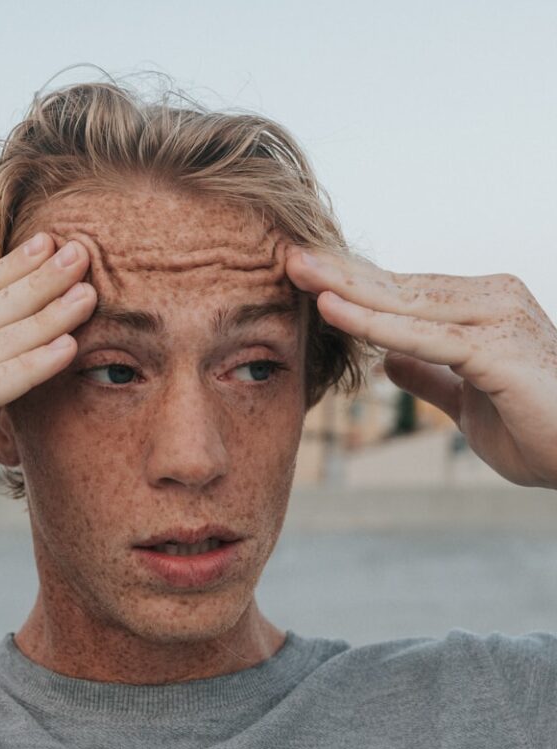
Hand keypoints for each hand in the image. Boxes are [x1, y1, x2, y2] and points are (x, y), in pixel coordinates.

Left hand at [286, 248, 556, 489]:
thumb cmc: (538, 426)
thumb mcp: (466, 400)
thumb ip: (430, 376)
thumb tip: (387, 361)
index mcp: (477, 310)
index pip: (401, 293)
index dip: (351, 284)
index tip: (304, 274)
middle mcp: (488, 301)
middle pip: (396, 286)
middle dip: (338, 272)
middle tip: (283, 254)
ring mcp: (496, 320)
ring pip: (403, 303)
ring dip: (344, 286)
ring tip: (294, 269)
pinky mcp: (498, 349)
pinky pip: (422, 335)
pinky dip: (373, 323)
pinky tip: (332, 309)